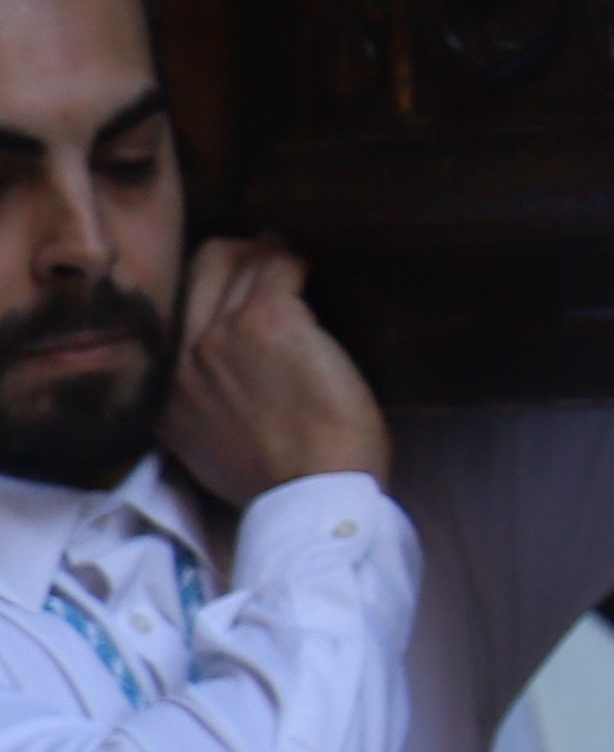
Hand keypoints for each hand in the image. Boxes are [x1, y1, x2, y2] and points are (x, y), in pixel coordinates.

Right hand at [162, 243, 387, 501]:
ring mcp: (222, 332)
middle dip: (240, 256)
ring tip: (296, 266)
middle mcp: (182, 352)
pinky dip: (297, 263)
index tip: (241, 281)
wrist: (310, 496)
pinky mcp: (270, 320)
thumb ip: (197, 400)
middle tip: (274, 264)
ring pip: (240, 259)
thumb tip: (219, 370)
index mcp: (163, 386)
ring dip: (272, 256)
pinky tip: (311, 272)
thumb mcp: (205, 443)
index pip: (173, 302)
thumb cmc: (276, 477)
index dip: (212, 282)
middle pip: (202, 266)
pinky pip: (282, 266)